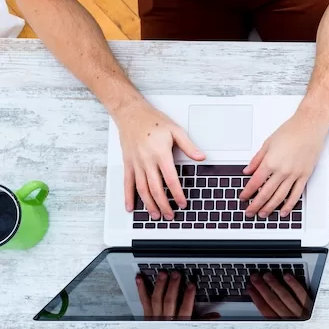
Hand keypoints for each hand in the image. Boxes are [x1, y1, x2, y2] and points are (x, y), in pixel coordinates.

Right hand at [116, 100, 204, 219]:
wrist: (131, 113)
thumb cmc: (153, 120)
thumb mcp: (175, 130)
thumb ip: (189, 146)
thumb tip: (201, 157)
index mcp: (160, 153)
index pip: (170, 179)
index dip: (177, 194)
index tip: (182, 203)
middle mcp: (146, 160)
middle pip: (155, 188)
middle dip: (164, 204)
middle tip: (171, 215)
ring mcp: (135, 163)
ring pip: (142, 189)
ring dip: (148, 204)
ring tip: (155, 215)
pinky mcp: (127, 163)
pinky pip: (127, 183)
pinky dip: (128, 196)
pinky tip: (130, 207)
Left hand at [239, 106, 328, 217]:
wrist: (310, 126)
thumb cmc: (290, 131)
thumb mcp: (268, 143)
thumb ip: (257, 159)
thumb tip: (248, 171)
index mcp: (270, 162)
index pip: (255, 183)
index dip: (247, 193)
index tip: (243, 198)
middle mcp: (282, 171)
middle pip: (265, 193)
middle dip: (256, 205)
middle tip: (249, 212)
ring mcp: (294, 175)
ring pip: (280, 197)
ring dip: (270, 208)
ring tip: (263, 214)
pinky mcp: (305, 175)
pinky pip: (296, 194)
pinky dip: (289, 205)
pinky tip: (283, 211)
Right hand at [247, 273, 311, 318]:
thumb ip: (274, 316)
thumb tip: (261, 300)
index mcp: (281, 326)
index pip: (265, 310)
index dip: (256, 298)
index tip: (250, 288)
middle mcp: (291, 320)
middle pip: (273, 302)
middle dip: (262, 288)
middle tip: (255, 278)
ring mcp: (302, 313)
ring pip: (285, 297)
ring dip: (274, 284)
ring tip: (267, 275)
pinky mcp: (311, 306)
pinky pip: (301, 294)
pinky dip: (293, 284)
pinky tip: (287, 276)